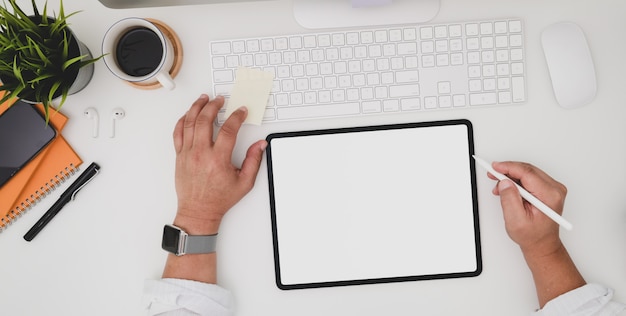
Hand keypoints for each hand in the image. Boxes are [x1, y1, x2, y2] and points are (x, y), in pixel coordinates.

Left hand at [172, 94, 266, 234]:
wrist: (198, 211)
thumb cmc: (219, 199)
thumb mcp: (244, 183)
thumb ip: (254, 161)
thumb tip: (260, 145)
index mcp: (218, 160)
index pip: (228, 130)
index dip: (236, 117)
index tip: (241, 111)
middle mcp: (200, 154)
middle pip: (205, 120)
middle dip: (213, 106)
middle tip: (220, 100)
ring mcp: (187, 154)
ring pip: (189, 123)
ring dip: (197, 107)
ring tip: (204, 99)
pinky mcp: (179, 156)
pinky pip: (178, 133)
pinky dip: (183, 120)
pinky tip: (189, 114)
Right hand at [489, 161, 566, 256]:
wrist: (542, 243)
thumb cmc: (532, 235)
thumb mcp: (516, 220)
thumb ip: (510, 199)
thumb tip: (505, 182)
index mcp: (549, 196)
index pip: (527, 173)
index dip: (508, 167)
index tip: (494, 166)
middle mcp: (555, 189)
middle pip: (527, 170)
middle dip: (507, 171)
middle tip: (492, 174)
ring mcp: (552, 188)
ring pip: (527, 172)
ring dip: (510, 177)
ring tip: (499, 187)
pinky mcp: (547, 188)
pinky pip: (529, 177)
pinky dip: (516, 181)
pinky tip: (508, 188)